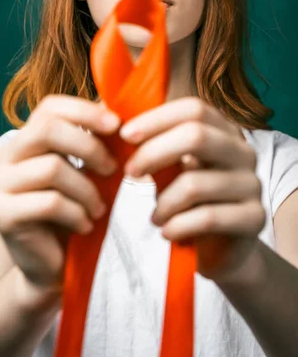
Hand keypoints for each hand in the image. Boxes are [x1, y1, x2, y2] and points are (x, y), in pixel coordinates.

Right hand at [0, 95, 120, 292]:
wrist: (47, 267)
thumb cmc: (70, 214)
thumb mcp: (82, 173)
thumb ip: (90, 143)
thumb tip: (115, 109)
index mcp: (25, 140)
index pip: (49, 107)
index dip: (84, 111)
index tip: (116, 125)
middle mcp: (5, 156)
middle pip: (47, 130)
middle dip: (89, 146)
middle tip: (113, 169)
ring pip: (52, 168)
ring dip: (87, 190)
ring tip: (100, 209)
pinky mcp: (1, 214)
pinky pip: (50, 203)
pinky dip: (77, 213)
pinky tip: (86, 225)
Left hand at [119, 97, 265, 282]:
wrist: (219, 247)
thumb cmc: (185, 199)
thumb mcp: (166, 166)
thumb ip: (144, 140)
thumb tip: (101, 111)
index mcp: (222, 130)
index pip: (193, 109)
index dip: (156, 119)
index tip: (125, 135)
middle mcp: (242, 151)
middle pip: (197, 136)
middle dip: (154, 153)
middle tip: (130, 172)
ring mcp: (252, 183)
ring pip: (196, 183)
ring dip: (164, 202)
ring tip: (154, 216)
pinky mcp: (254, 217)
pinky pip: (209, 217)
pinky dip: (179, 225)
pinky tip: (167, 231)